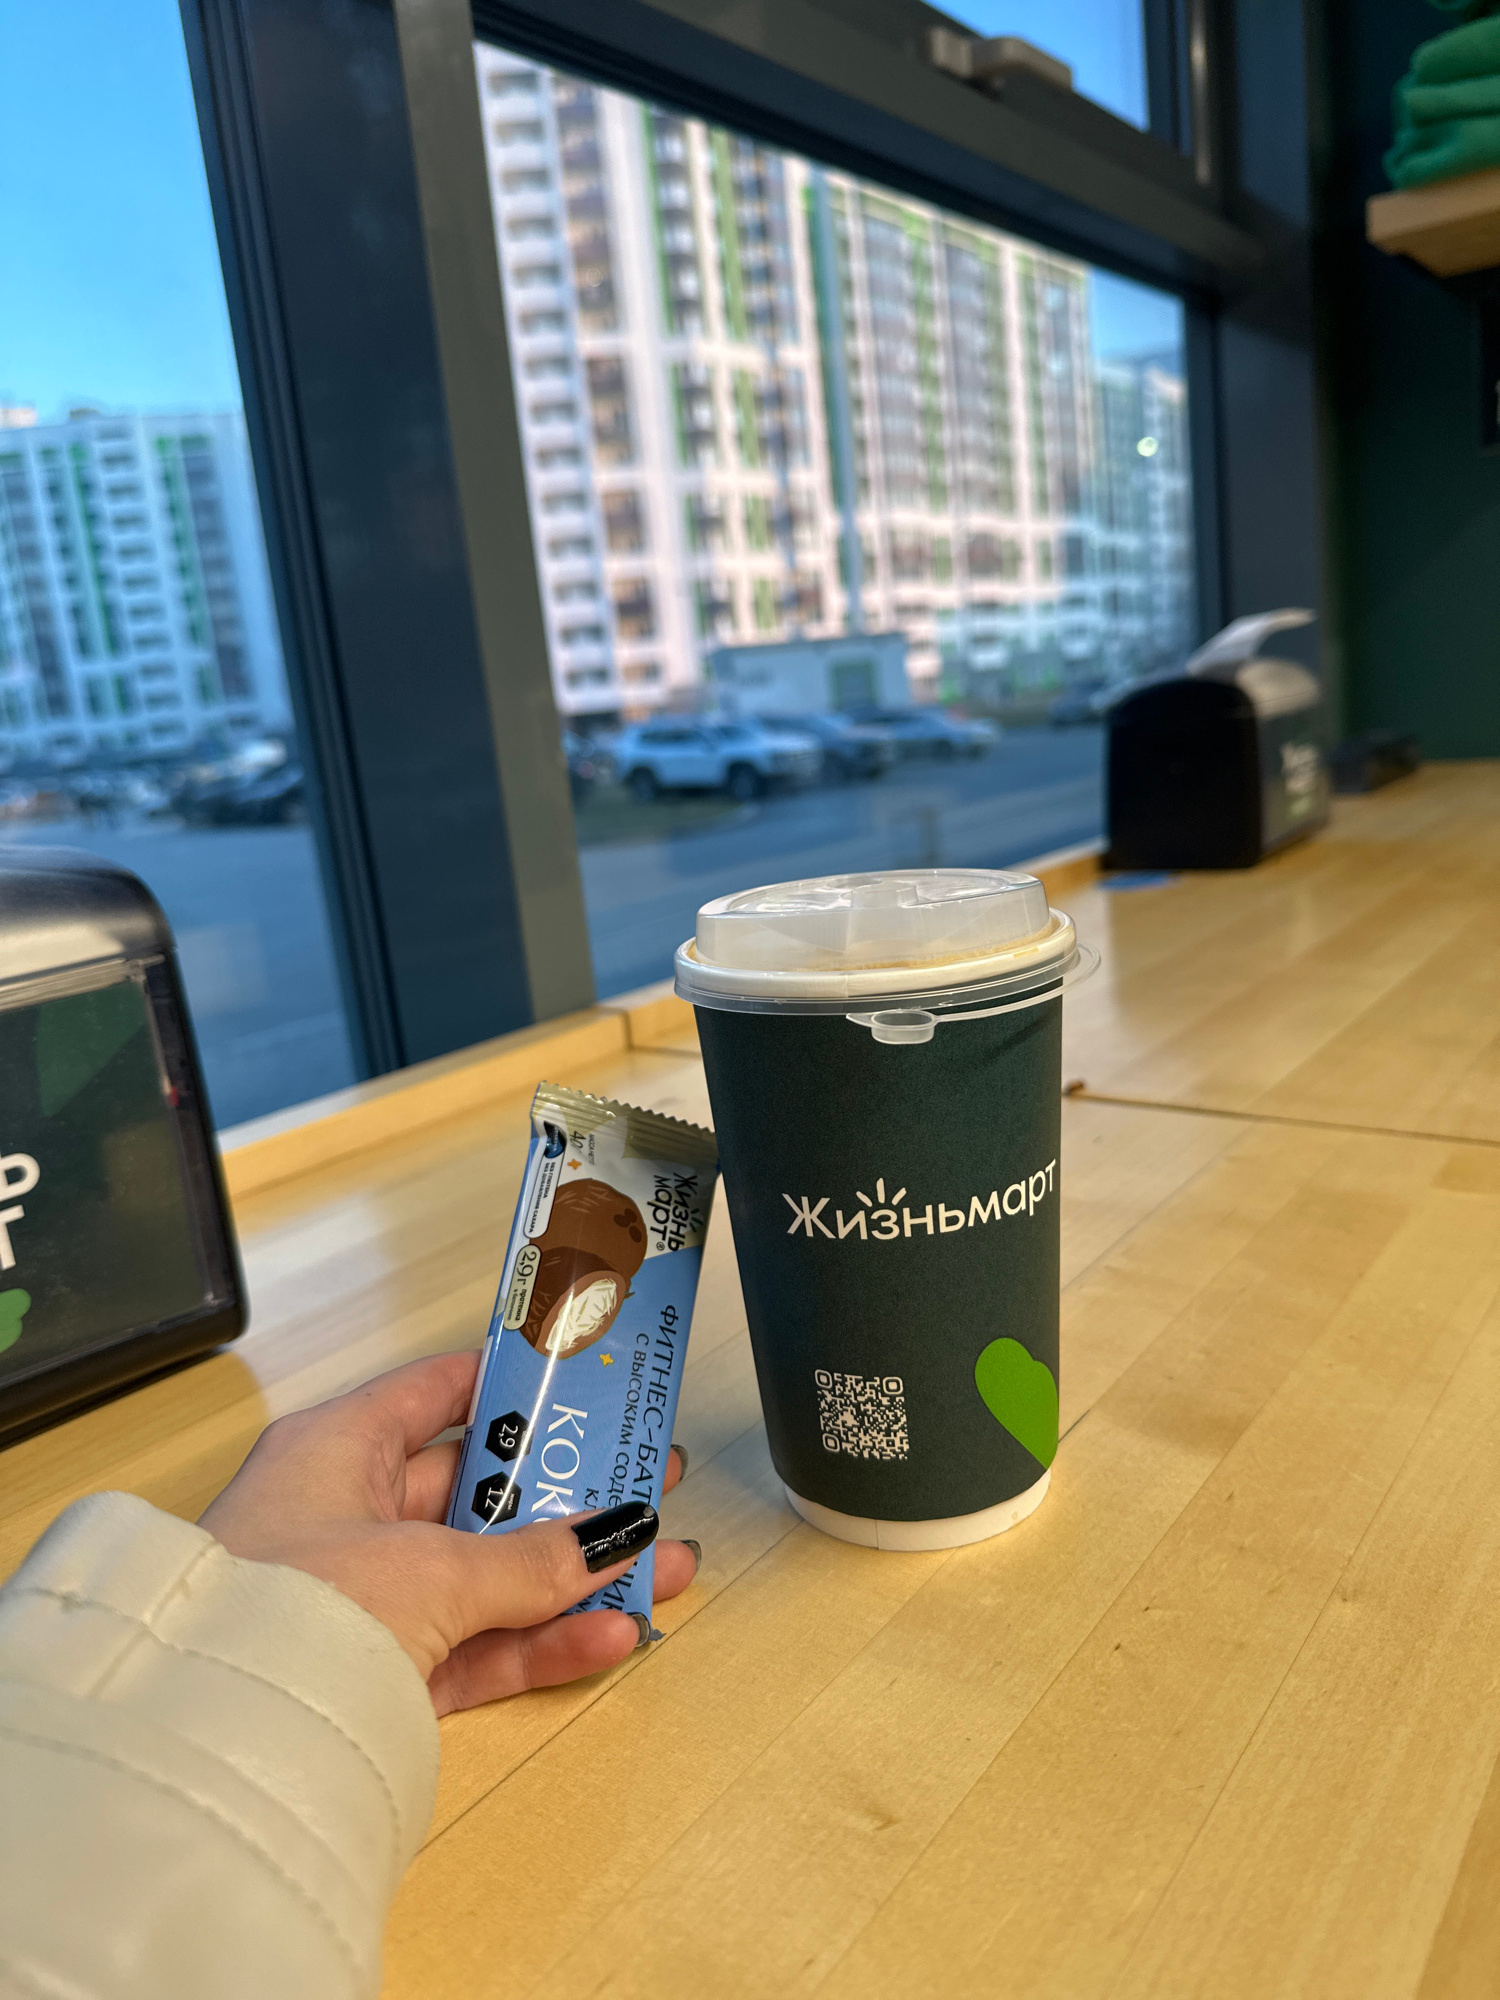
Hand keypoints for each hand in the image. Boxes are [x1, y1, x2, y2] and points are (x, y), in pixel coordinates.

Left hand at [199, 1351, 697, 1714]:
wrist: (213, 1745)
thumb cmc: (293, 1611)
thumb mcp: (430, 1568)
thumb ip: (530, 1559)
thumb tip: (614, 1537)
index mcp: (337, 1449)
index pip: (437, 1394)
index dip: (514, 1385)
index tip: (587, 1382)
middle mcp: (346, 1515)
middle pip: (478, 1493)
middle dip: (568, 1497)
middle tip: (648, 1484)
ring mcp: (364, 1601)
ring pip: (487, 1578)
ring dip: (573, 1578)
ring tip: (662, 1570)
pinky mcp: (378, 1678)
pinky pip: (473, 1647)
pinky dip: (539, 1643)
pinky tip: (611, 1633)